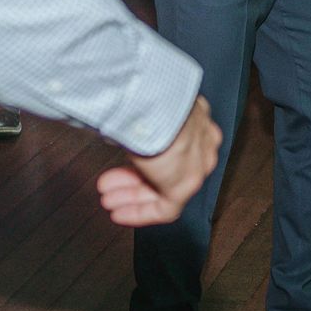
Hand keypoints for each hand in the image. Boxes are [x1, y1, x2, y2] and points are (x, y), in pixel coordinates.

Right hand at [96, 96, 221, 226]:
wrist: (157, 105)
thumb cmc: (146, 97)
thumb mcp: (141, 108)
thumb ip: (137, 121)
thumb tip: (118, 123)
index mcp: (195, 118)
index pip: (171, 147)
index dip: (143, 159)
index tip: (124, 167)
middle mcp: (202, 140)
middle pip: (167, 169)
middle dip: (133, 180)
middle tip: (109, 187)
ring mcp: (199, 162)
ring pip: (165, 188)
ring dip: (132, 196)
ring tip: (108, 199)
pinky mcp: (189, 183)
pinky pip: (166, 206)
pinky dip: (141, 212)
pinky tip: (120, 212)